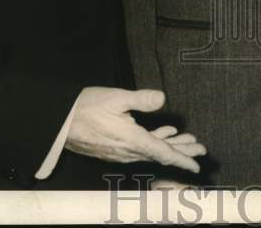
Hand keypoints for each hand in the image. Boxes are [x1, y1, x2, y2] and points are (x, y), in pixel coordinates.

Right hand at [65, 87, 205, 171]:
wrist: (59, 122)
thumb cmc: (86, 108)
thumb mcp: (116, 98)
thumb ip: (141, 99)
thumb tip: (162, 98)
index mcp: (132, 140)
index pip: (163, 153)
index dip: (182, 158)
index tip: (197, 163)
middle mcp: (128, 150)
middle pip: (161, 154)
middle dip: (182, 151)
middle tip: (201, 148)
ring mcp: (120, 151)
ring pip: (152, 151)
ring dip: (170, 145)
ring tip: (187, 139)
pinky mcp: (113, 148)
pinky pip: (140, 148)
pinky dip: (155, 141)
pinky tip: (164, 132)